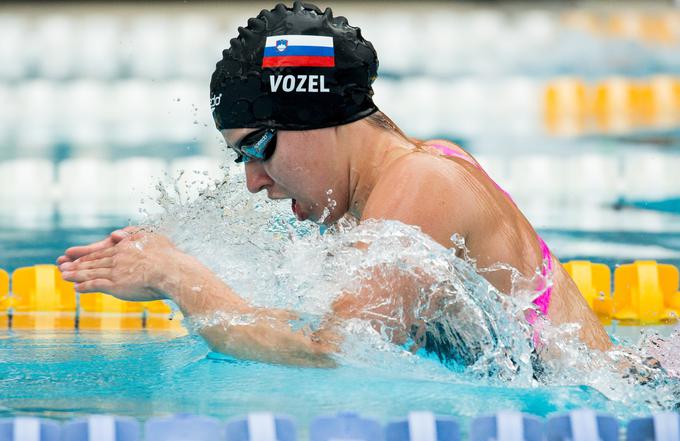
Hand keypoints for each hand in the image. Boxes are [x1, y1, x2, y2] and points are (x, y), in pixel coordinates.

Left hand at [59, 229, 178, 301]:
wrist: (171, 271)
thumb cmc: (168, 256)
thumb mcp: (152, 237)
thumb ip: (133, 234)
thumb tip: (114, 233)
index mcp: (125, 246)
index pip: (102, 251)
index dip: (87, 253)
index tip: (74, 255)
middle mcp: (117, 257)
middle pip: (92, 261)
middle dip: (76, 263)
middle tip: (61, 264)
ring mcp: (115, 271)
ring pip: (91, 272)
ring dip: (75, 274)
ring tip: (63, 275)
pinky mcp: (116, 285)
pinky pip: (96, 285)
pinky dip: (85, 286)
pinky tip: (76, 288)